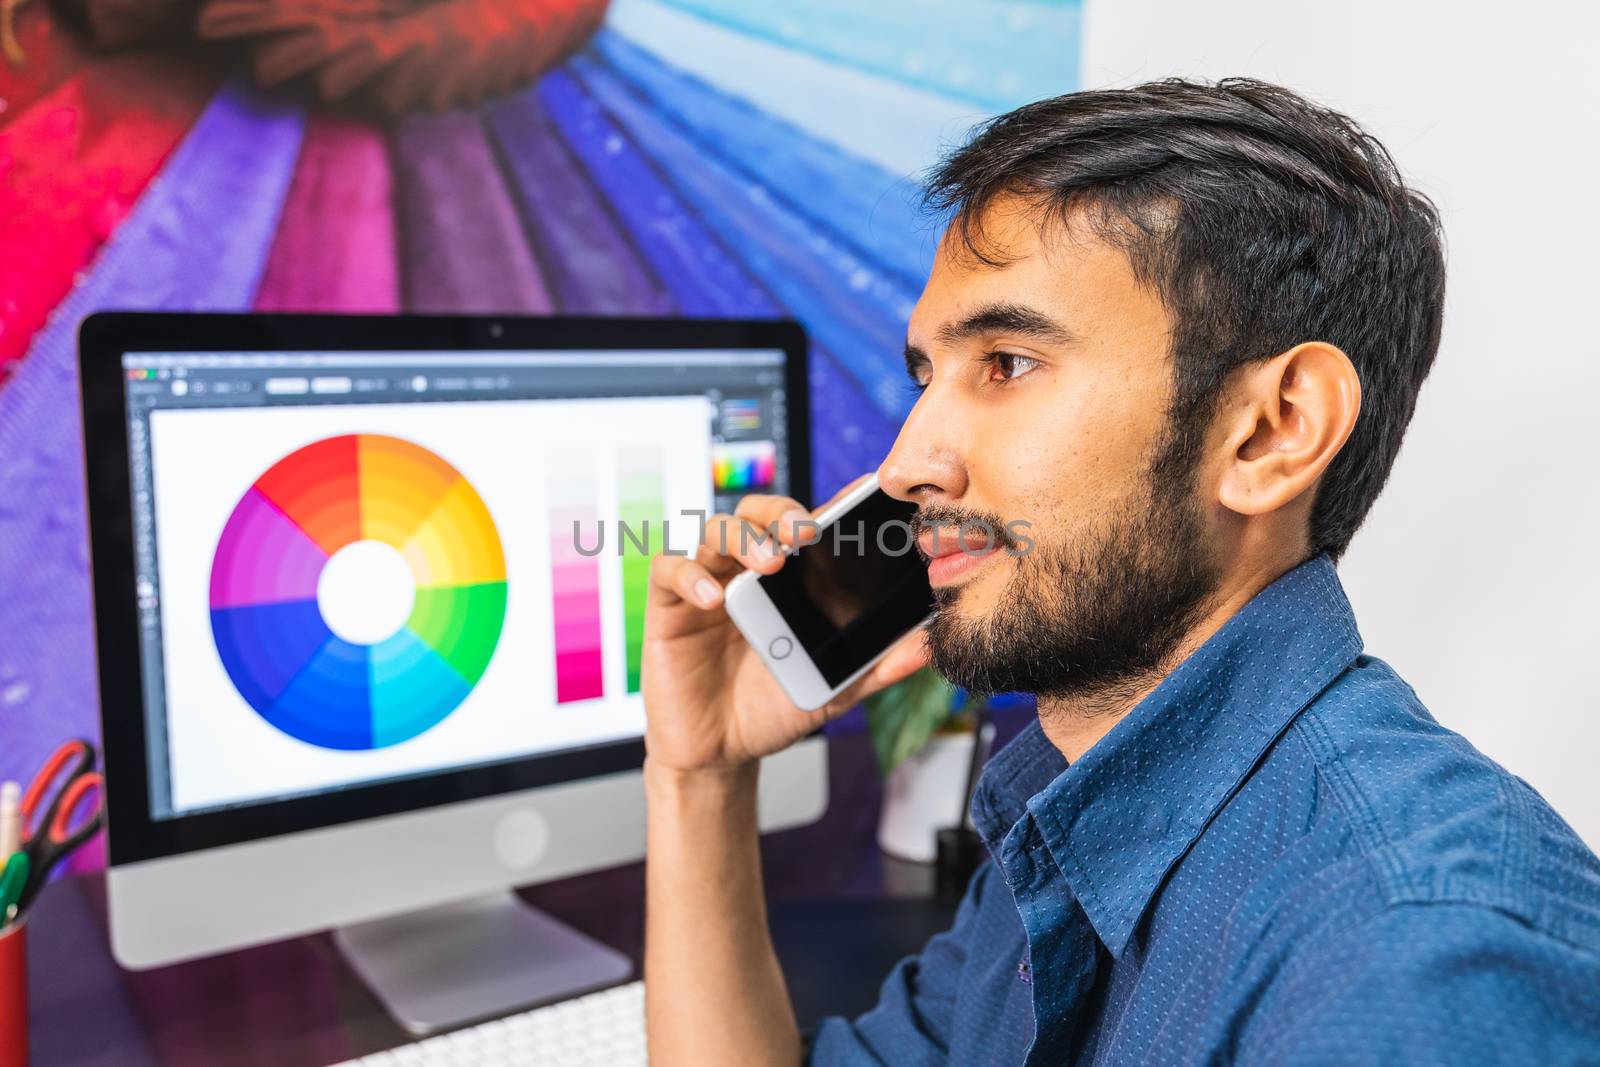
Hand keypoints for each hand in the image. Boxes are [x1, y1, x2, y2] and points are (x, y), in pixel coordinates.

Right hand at [641, 482, 928, 774]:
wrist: (721, 754)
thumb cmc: (772, 710)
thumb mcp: (835, 688)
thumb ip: (877, 665)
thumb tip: (925, 646)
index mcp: (789, 580)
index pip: (808, 528)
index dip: (831, 506)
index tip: (864, 492)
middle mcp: (746, 571)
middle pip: (757, 512)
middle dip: (782, 513)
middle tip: (805, 532)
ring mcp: (707, 584)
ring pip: (715, 530)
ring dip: (742, 538)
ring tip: (769, 564)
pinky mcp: (668, 607)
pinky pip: (670, 571)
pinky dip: (690, 576)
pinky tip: (713, 599)